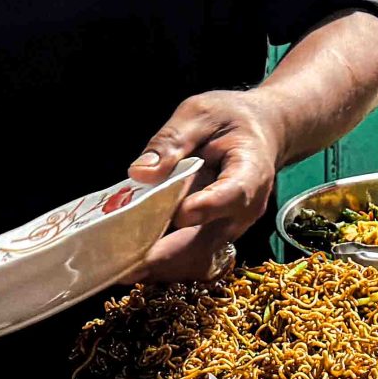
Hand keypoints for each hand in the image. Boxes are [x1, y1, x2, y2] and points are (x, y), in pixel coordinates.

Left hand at [127, 91, 283, 281]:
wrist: (260, 134)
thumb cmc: (231, 119)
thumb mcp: (201, 113)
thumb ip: (172, 139)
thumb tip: (140, 171)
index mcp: (250, 171)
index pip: (233, 195)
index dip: (207, 208)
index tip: (179, 214)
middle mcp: (244, 210)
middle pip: (208, 242)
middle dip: (165, 256)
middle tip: (123, 260)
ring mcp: (229, 228)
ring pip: (197, 258)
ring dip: (159, 265)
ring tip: (117, 264)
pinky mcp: (214, 237)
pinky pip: (189, 258)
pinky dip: (160, 262)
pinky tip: (128, 258)